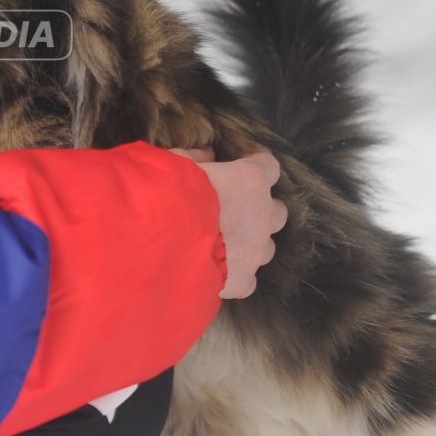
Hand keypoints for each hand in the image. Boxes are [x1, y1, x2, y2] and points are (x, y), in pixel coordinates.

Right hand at [171, 148, 285, 298]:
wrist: (157, 241)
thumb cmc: (166, 193)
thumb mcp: (174, 162)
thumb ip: (196, 157)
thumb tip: (207, 155)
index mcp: (250, 179)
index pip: (269, 166)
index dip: (256, 167)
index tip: (242, 169)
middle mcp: (262, 214)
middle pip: (278, 211)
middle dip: (260, 210)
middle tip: (233, 211)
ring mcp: (256, 250)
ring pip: (267, 247)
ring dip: (250, 244)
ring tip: (222, 246)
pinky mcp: (242, 280)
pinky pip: (248, 280)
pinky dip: (237, 277)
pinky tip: (217, 274)